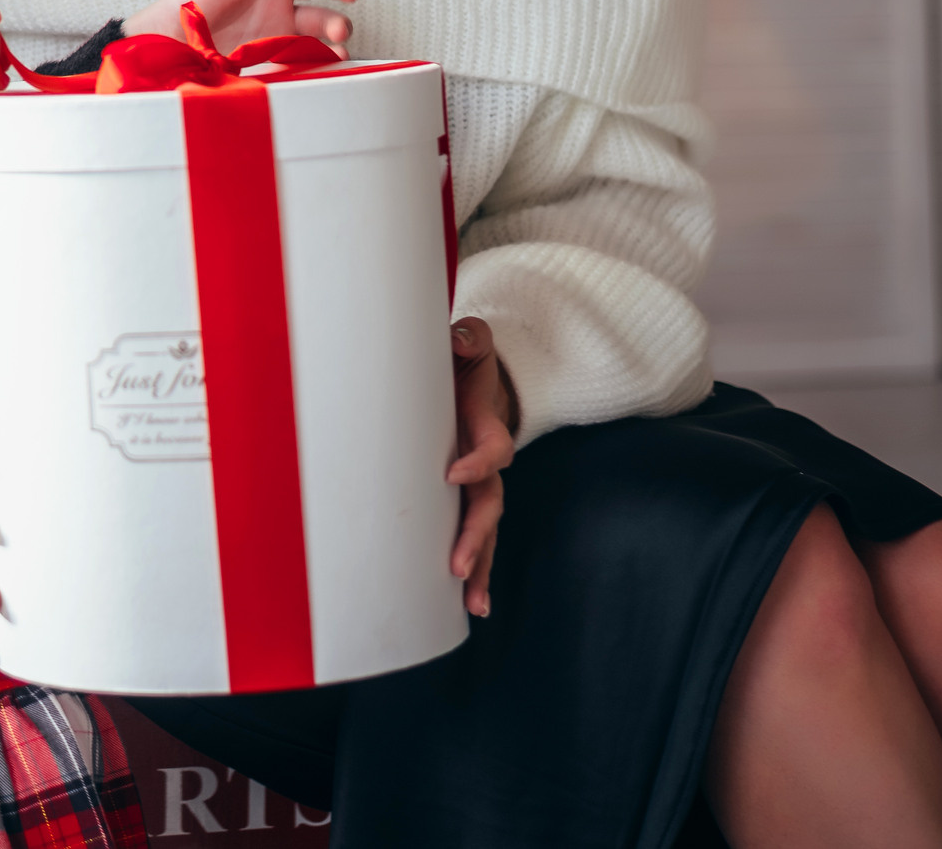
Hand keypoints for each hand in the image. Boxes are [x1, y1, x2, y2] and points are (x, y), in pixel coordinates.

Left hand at [124, 0, 356, 53]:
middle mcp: (280, 14)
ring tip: (337, 54)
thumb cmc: (192, 0)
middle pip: (322, 17)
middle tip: (340, 31)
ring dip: (332, 49)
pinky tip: (320, 72)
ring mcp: (275, 41)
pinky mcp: (267, 66)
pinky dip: (313, 71)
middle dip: (337, 22)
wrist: (167, 38)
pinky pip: (296, 68)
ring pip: (315, 45)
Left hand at [448, 317, 517, 617]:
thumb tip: (461, 338)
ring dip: (479, 565)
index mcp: (486, 427)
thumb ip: (469, 338)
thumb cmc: (466, 365)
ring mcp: (479, 484)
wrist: (479, 383)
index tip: (450, 474)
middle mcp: (487, 463)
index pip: (492, 449)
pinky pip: (473, 535)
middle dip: (474, 536)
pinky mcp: (465, 497)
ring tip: (473, 604)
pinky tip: (467, 603)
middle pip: (490, 505)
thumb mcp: (471, 344)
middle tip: (456, 565)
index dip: (476, 462)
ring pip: (485, 530)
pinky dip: (474, 566)